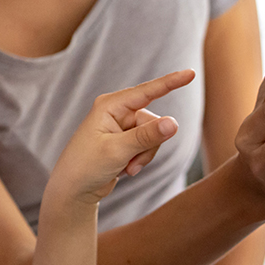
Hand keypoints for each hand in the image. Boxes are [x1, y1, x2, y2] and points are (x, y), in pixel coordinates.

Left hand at [48, 70, 195, 205]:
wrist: (73, 190)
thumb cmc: (86, 166)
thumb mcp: (118, 151)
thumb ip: (147, 136)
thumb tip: (174, 123)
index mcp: (110, 105)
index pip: (146, 91)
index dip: (170, 82)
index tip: (191, 73)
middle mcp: (116, 111)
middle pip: (153, 121)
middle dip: (148, 145)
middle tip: (131, 163)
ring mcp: (122, 126)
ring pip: (154, 136)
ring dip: (144, 156)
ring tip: (127, 168)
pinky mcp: (126, 141)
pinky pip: (147, 146)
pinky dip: (141, 160)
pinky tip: (125, 169)